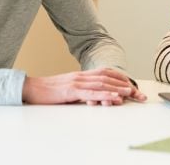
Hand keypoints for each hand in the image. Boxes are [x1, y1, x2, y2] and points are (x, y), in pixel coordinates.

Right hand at [22, 68, 146, 105]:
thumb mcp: (67, 88)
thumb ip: (81, 90)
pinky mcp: (71, 91)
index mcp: (81, 75)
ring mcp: (76, 82)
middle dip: (124, 85)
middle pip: (107, 78)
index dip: (120, 78)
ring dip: (118, 88)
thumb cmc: (48, 91)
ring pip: (102, 83)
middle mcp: (81, 76)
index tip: (132, 85)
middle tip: (138, 93)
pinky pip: (91, 92)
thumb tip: (95, 97)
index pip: (105, 73)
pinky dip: (104, 94)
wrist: (31, 88)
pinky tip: (113, 97)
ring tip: (131, 93)